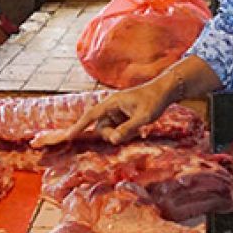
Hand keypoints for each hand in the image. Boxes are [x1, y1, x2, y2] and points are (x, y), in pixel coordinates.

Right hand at [60, 80, 175, 145]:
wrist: (164, 92)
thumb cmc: (153, 101)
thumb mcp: (143, 117)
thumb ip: (128, 129)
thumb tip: (113, 140)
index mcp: (112, 103)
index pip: (92, 115)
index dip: (80, 126)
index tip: (69, 136)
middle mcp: (111, 107)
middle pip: (101, 127)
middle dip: (111, 135)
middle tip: (127, 136)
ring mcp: (117, 113)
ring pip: (110, 130)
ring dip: (120, 135)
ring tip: (137, 131)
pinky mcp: (122, 117)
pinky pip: (117, 130)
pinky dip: (125, 133)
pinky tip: (138, 130)